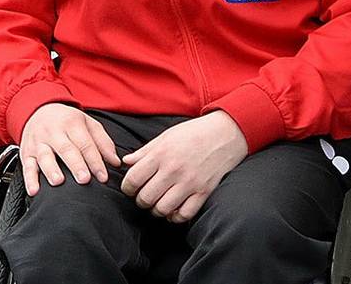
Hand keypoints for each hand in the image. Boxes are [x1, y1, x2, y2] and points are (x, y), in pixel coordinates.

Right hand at [17, 102, 123, 195]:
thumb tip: (115, 162)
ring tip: (58, 181)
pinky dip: (29, 179)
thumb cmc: (66, 121)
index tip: (103, 177)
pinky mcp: (26, 152)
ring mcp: (38, 142)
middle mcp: (53, 131)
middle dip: (75, 165)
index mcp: (71, 123)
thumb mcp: (87, 123)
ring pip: (44, 156)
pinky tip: (34, 190)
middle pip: (65, 149)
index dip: (95, 161)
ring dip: (51, 169)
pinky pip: (27, 166)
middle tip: (84, 179)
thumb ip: (103, 142)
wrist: (37, 110)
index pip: (85, 143)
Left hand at [120, 111, 249, 222]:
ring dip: (156, 210)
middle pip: (146, 197)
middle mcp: (173, 170)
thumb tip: (126, 162)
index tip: (129, 188)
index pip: (133, 178)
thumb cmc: (193, 133)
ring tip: (157, 204)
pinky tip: (173, 210)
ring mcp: (189, 183)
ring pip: (163, 209)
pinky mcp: (204, 192)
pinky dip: (176, 216)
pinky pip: (185, 214)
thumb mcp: (165, 137)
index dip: (127, 187)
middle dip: (140, 201)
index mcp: (160, 154)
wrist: (225, 134)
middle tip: (142, 197)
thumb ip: (144, 151)